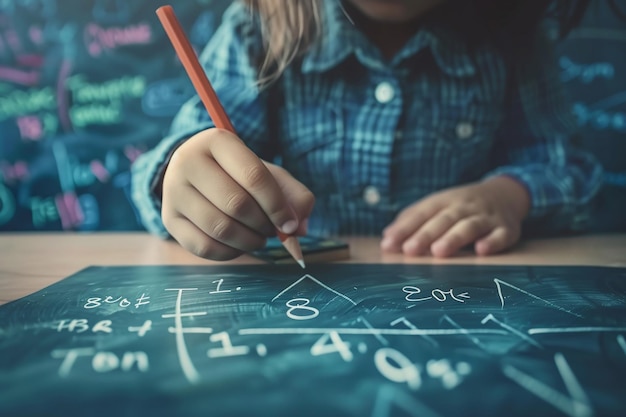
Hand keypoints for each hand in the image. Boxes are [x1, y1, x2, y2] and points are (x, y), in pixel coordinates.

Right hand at [161, 128, 314, 259]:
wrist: (199, 175)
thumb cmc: (241, 174)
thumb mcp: (270, 174)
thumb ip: (294, 196)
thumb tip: (298, 227)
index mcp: (217, 141)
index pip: (254, 176)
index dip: (277, 206)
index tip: (289, 225)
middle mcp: (187, 161)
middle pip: (236, 204)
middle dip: (263, 224)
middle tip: (272, 230)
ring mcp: (173, 191)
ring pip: (220, 228)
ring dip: (249, 241)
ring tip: (259, 237)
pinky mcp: (168, 218)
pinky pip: (204, 247)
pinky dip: (231, 252)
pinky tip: (240, 244)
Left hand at [381, 176, 529, 256]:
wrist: (504, 193)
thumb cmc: (460, 206)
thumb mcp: (436, 206)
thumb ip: (412, 221)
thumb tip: (386, 238)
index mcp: (443, 201)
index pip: (421, 214)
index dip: (404, 229)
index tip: (389, 244)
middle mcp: (464, 207)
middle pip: (443, 220)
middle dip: (426, 235)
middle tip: (410, 250)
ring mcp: (486, 217)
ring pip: (469, 226)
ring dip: (454, 238)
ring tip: (439, 252)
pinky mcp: (506, 229)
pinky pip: (500, 235)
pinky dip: (492, 242)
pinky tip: (481, 250)